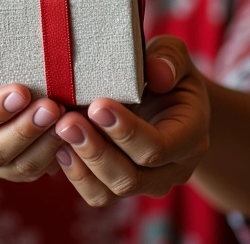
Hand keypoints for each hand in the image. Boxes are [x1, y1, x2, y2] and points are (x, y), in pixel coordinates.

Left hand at [52, 35, 209, 205]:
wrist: (165, 98)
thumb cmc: (165, 70)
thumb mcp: (174, 55)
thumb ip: (170, 58)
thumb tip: (157, 73)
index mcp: (191, 136)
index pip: (159, 147)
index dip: (126, 131)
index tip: (97, 106)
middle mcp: (173, 168)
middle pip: (133, 177)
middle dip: (96, 150)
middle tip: (67, 122)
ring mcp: (148, 182)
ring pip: (111, 191)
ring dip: (82, 163)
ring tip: (59, 131)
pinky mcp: (122, 185)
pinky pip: (97, 193)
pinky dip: (75, 173)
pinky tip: (58, 146)